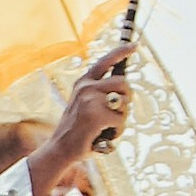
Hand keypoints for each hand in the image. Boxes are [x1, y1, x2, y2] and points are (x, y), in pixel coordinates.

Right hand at [35, 51, 130, 190]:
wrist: (60, 148)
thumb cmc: (78, 130)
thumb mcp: (86, 104)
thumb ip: (101, 94)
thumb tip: (125, 89)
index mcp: (83, 82)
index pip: (105, 61)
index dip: (122, 52)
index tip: (135, 46)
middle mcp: (86, 87)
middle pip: (123, 83)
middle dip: (127, 98)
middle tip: (120, 112)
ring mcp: (91, 100)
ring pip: (124, 102)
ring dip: (122, 117)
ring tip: (108, 127)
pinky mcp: (96, 115)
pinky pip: (121, 120)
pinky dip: (118, 131)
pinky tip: (105, 136)